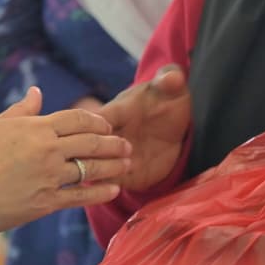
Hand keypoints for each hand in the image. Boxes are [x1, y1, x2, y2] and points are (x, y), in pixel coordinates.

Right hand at [0, 88, 131, 235]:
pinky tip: (113, 189)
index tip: (108, 125)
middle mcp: (46, 150)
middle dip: (113, 143)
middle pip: (91, 142)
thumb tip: (37, 93)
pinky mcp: (46, 202)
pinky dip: (100, 192)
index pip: (77, 119)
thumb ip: (21, 111)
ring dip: (113, 166)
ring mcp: (48, 177)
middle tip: (127, 145)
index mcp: (35, 127)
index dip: (97, 121)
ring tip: (127, 165)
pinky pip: (81, 196)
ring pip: (90, 168)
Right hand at [99, 65, 191, 190]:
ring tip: (128, 165)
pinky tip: (120, 185)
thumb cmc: (168, 104)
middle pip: (88, 144)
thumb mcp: (173, 91)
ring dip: (103, 169)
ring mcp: (112, 156)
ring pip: (91, 166)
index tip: (112, 131)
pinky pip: (105, 184)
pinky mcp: (121, 175)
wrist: (176, 134)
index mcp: (116, 111)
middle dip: (101, 150)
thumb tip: (173, 77)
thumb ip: (171, 81)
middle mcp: (109, 135)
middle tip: (128, 149)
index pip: (97, 119)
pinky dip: (106, 187)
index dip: (98, 126)